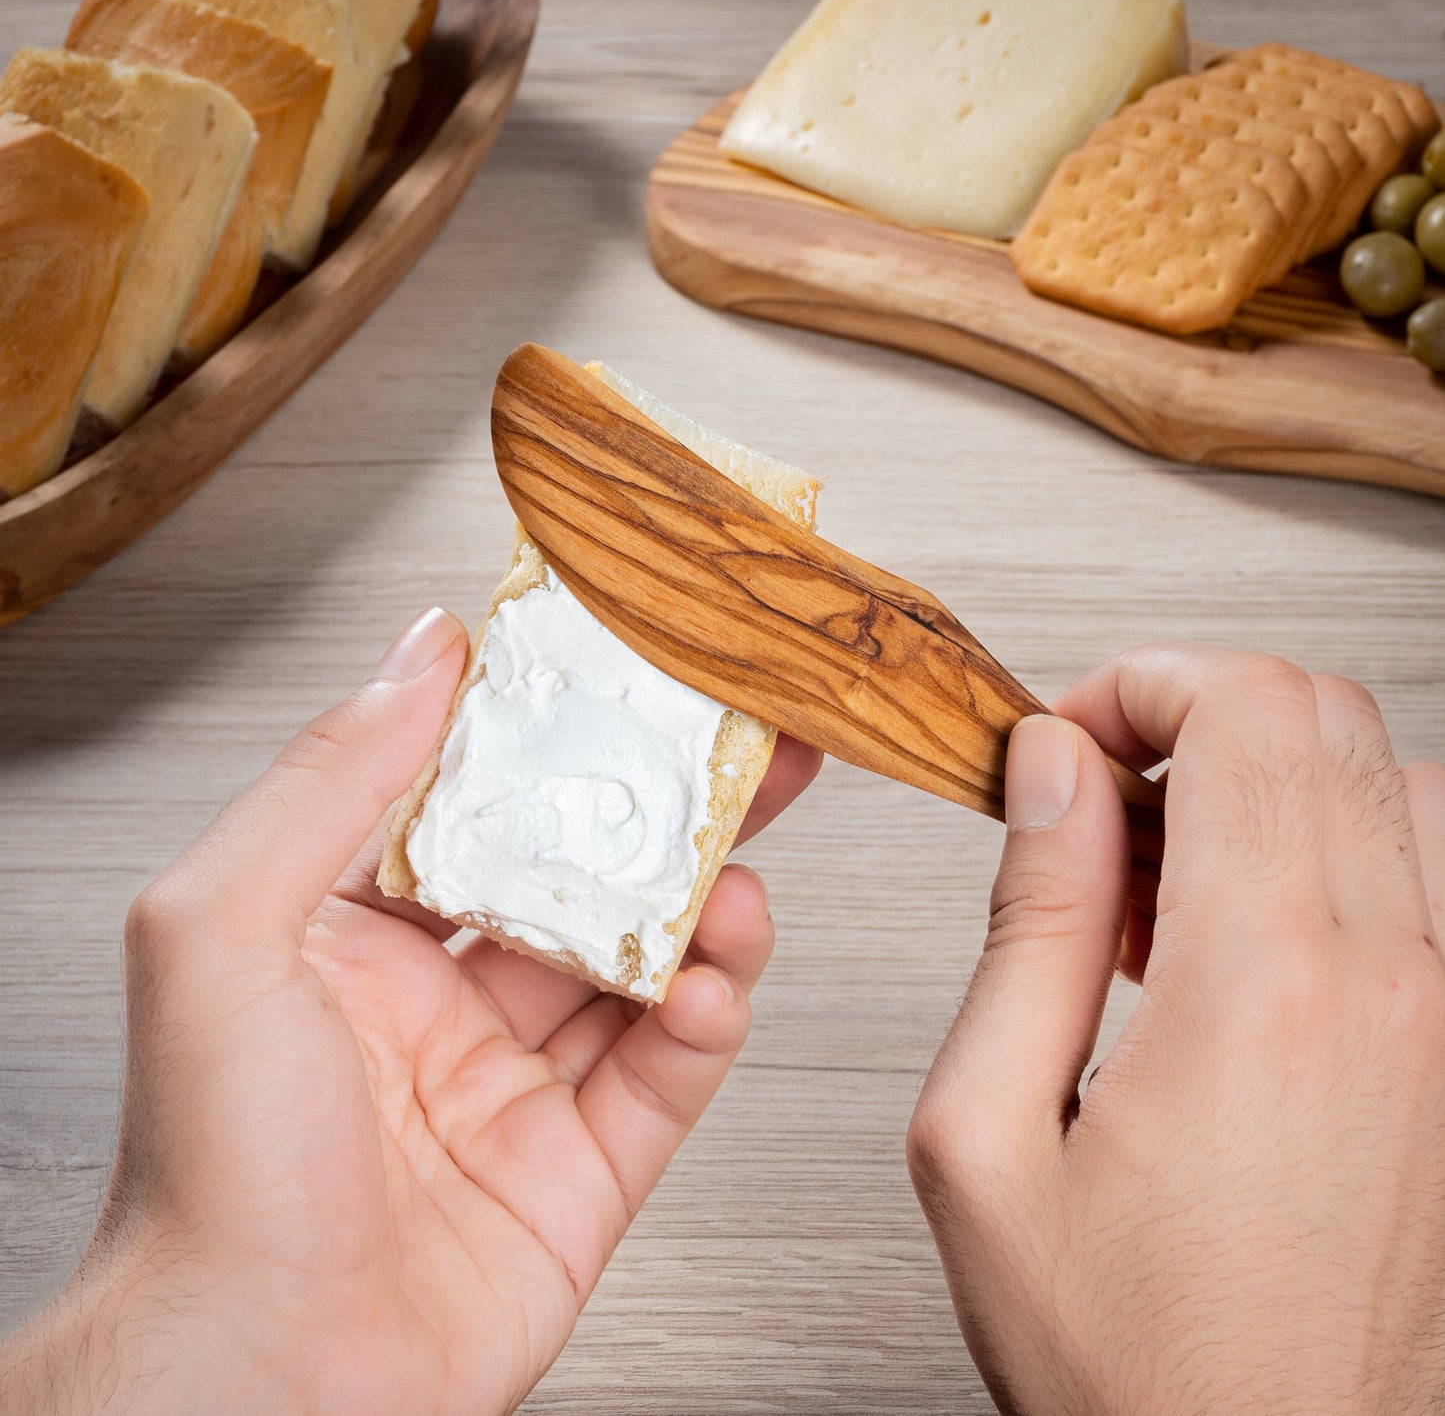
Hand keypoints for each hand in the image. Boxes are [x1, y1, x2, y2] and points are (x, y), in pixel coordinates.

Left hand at [0, 608, 819, 1415]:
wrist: (251, 1390)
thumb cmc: (205, 1176)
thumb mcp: (224, 931)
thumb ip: (331, 782)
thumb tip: (423, 653)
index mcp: (360, 935)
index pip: (483, 803)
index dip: (559, 739)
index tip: (627, 681)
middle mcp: (443, 1003)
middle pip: (585, 879)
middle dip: (667, 817)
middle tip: (745, 757)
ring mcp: (516, 1088)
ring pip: (642, 971)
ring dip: (705, 919)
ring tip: (742, 883)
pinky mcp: (580, 1173)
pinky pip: (667, 1077)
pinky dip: (708, 1024)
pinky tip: (715, 989)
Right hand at [907, 646, 1444, 1414]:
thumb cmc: (1129, 1357)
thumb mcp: (988, 1135)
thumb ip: (1029, 925)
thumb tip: (1051, 776)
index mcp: (1266, 989)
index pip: (1246, 708)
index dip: (1138, 685)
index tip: (1066, 742)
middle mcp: (1397, 988)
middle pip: (1324, 717)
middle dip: (1190, 714)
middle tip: (1096, 797)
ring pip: (1390, 783)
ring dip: (1263, 785)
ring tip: (1162, 881)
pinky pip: (1427, 881)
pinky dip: (1329, 856)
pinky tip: (1237, 945)